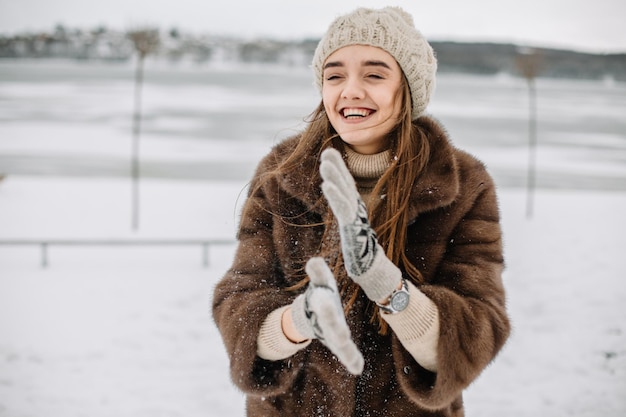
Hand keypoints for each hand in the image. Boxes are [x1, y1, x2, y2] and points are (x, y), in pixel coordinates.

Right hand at [290, 257, 363, 374]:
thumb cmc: (321, 294)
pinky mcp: (340, 343)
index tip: (325, 302)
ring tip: (354, 364)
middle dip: (337, 331)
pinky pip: (347, 354)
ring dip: (346, 353)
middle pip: (332, 327)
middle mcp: (327, 322)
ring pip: (340, 345)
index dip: (323, 304)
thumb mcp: (321, 281)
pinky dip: (352, 362)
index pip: (322, 304)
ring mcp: (333, 335)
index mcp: (322, 305)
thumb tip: (314, 261)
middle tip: (343, 338)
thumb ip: (318, 272)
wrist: (311, 314)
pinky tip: (358, 369)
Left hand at [319, 148, 401, 301]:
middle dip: (337, 167)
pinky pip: (343, 209)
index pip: (347, 186)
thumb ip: (349, 217)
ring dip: (335, 176)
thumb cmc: (363, 254)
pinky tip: (326, 184)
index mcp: (356, 211)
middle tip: (327, 150)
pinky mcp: (353, 230)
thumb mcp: (353, 231)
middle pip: (347, 185)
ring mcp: (356, 220)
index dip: (339, 169)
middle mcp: (358, 212)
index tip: (330, 153)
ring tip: (324, 162)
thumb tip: (347, 207)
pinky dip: (335, 195)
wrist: (374, 274)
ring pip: (344, 194)